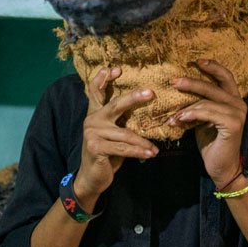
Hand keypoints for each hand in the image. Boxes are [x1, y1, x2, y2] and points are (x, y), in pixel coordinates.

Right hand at [74, 67, 156, 204]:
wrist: (92, 177)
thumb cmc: (107, 153)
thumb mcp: (112, 133)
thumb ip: (119, 120)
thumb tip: (144, 106)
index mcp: (95, 113)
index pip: (95, 91)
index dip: (103, 78)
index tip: (116, 69)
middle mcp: (91, 119)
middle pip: (114, 104)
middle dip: (133, 97)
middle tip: (150, 92)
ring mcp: (92, 133)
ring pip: (124, 133)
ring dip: (142, 141)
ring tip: (155, 148)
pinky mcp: (96, 147)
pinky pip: (122, 148)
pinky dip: (138, 151)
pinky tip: (150, 154)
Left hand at [170, 59, 247, 188]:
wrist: (221, 167)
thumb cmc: (211, 143)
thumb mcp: (203, 119)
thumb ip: (198, 105)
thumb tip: (177, 91)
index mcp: (233, 100)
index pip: (226, 76)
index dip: (212, 67)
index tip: (197, 60)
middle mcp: (238, 103)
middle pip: (214, 86)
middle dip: (192, 82)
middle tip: (174, 81)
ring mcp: (238, 113)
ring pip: (207, 101)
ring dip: (186, 106)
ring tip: (172, 114)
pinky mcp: (233, 124)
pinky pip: (207, 113)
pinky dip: (191, 114)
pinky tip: (179, 119)